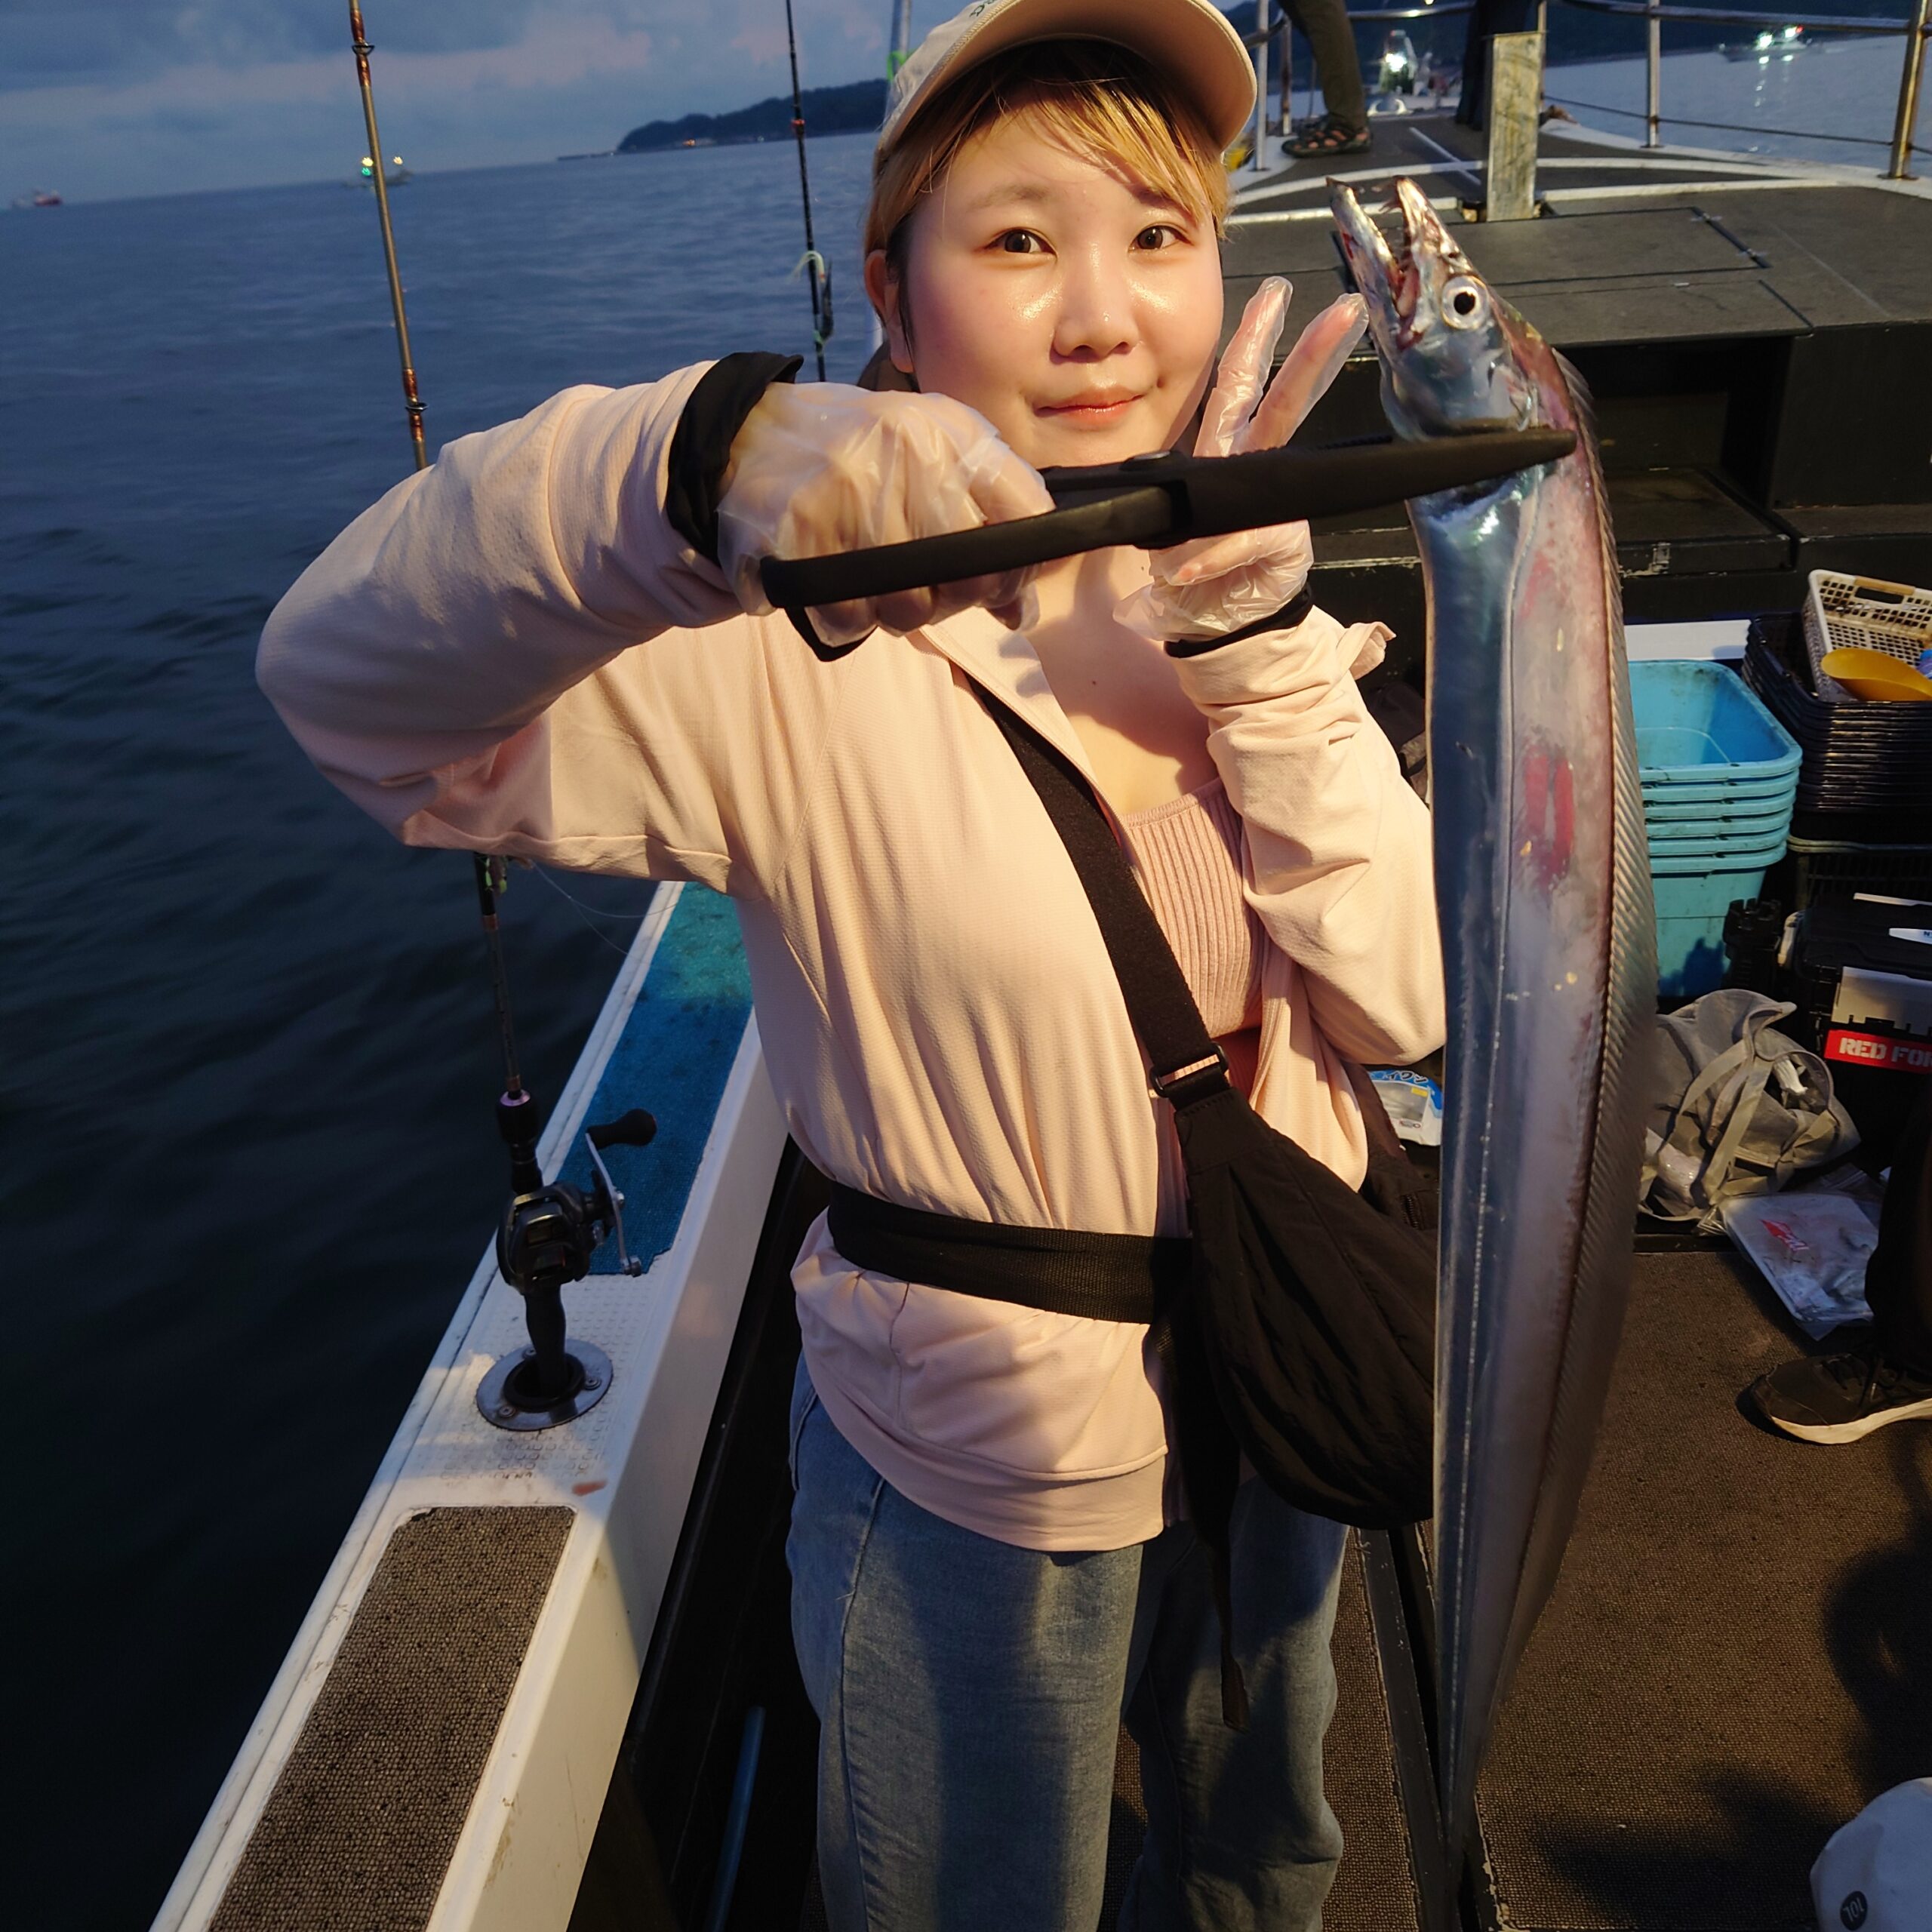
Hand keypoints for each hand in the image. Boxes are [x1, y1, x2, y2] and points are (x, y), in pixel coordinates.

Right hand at [716, 383, 1053, 646]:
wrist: (748, 439)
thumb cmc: (859, 456)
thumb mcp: (933, 459)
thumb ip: (989, 523)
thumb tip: (1019, 614)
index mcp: (947, 433)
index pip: (1025, 513)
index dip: (1020, 564)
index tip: (1000, 579)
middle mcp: (906, 458)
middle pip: (970, 577)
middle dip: (954, 597)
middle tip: (922, 580)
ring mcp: (852, 498)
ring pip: (911, 608)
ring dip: (897, 609)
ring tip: (874, 575)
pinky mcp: (803, 536)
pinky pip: (853, 619)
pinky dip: (849, 616)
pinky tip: (837, 582)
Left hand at [1115, 278, 1366, 643]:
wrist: (1218, 626)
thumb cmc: (1194, 573)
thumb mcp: (1164, 534)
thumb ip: (1166, 508)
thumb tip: (1158, 488)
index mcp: (1224, 456)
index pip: (1238, 387)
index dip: (1254, 341)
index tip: (1272, 295)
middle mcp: (1255, 471)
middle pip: (1283, 402)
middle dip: (1311, 354)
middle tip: (1344, 309)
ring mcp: (1276, 507)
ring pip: (1283, 456)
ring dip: (1292, 435)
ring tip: (1308, 396)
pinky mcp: (1283, 546)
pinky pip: (1242, 542)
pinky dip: (1211, 556)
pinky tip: (1188, 568)